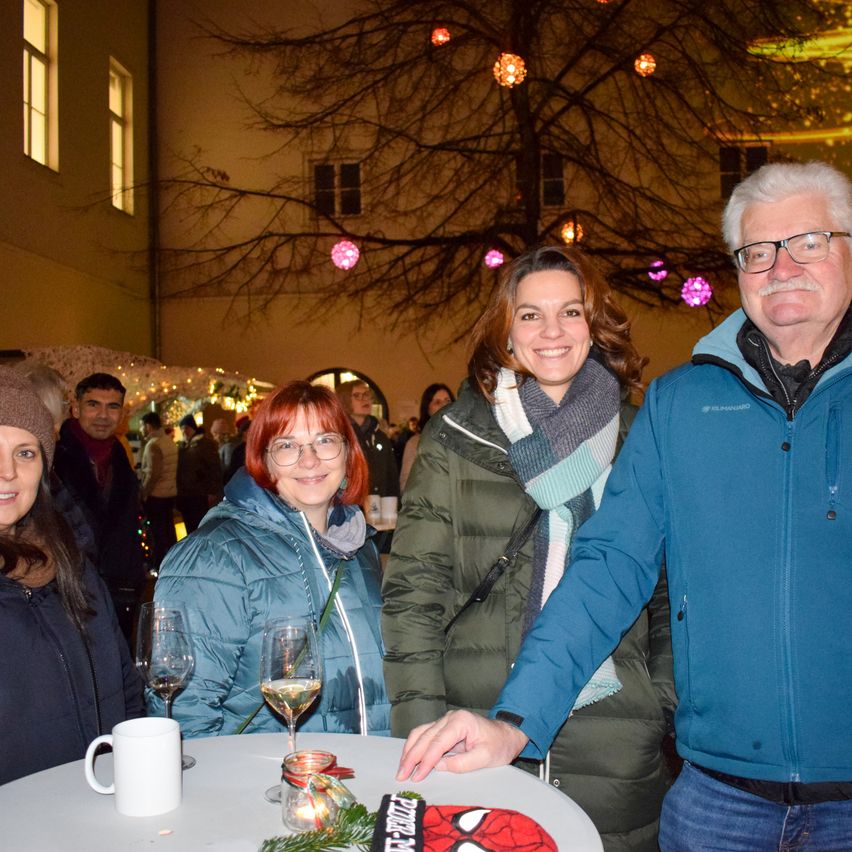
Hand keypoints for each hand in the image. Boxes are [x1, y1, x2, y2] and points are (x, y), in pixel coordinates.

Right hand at [396, 709, 528, 781]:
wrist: (507, 734)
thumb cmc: (499, 745)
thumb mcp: (486, 757)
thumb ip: (462, 763)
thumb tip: (438, 767)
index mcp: (461, 722)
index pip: (437, 742)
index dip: (425, 761)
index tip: (417, 776)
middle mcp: (450, 718)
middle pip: (424, 737)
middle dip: (411, 757)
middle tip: (401, 775)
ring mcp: (445, 721)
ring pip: (420, 733)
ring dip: (409, 751)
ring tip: (402, 769)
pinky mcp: (444, 727)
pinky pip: (424, 735)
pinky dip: (415, 747)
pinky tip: (409, 758)